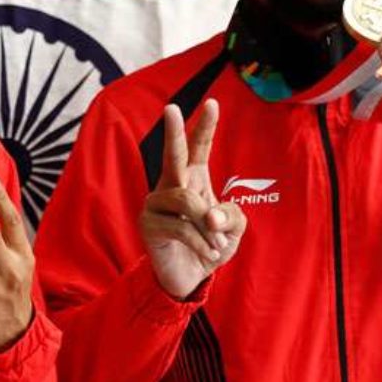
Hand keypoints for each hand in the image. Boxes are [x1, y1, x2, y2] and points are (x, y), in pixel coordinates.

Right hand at [139, 100, 245, 298]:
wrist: (190, 278)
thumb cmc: (210, 247)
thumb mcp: (233, 230)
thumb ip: (230, 215)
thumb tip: (210, 215)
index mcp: (193, 179)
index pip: (198, 149)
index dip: (205, 127)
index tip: (213, 103)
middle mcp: (171, 185)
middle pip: (173, 155)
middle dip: (173, 132)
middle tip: (170, 108)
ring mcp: (156, 203)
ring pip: (186, 200)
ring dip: (208, 226)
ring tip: (218, 245)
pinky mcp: (148, 224)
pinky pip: (181, 227)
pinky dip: (202, 242)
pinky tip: (210, 254)